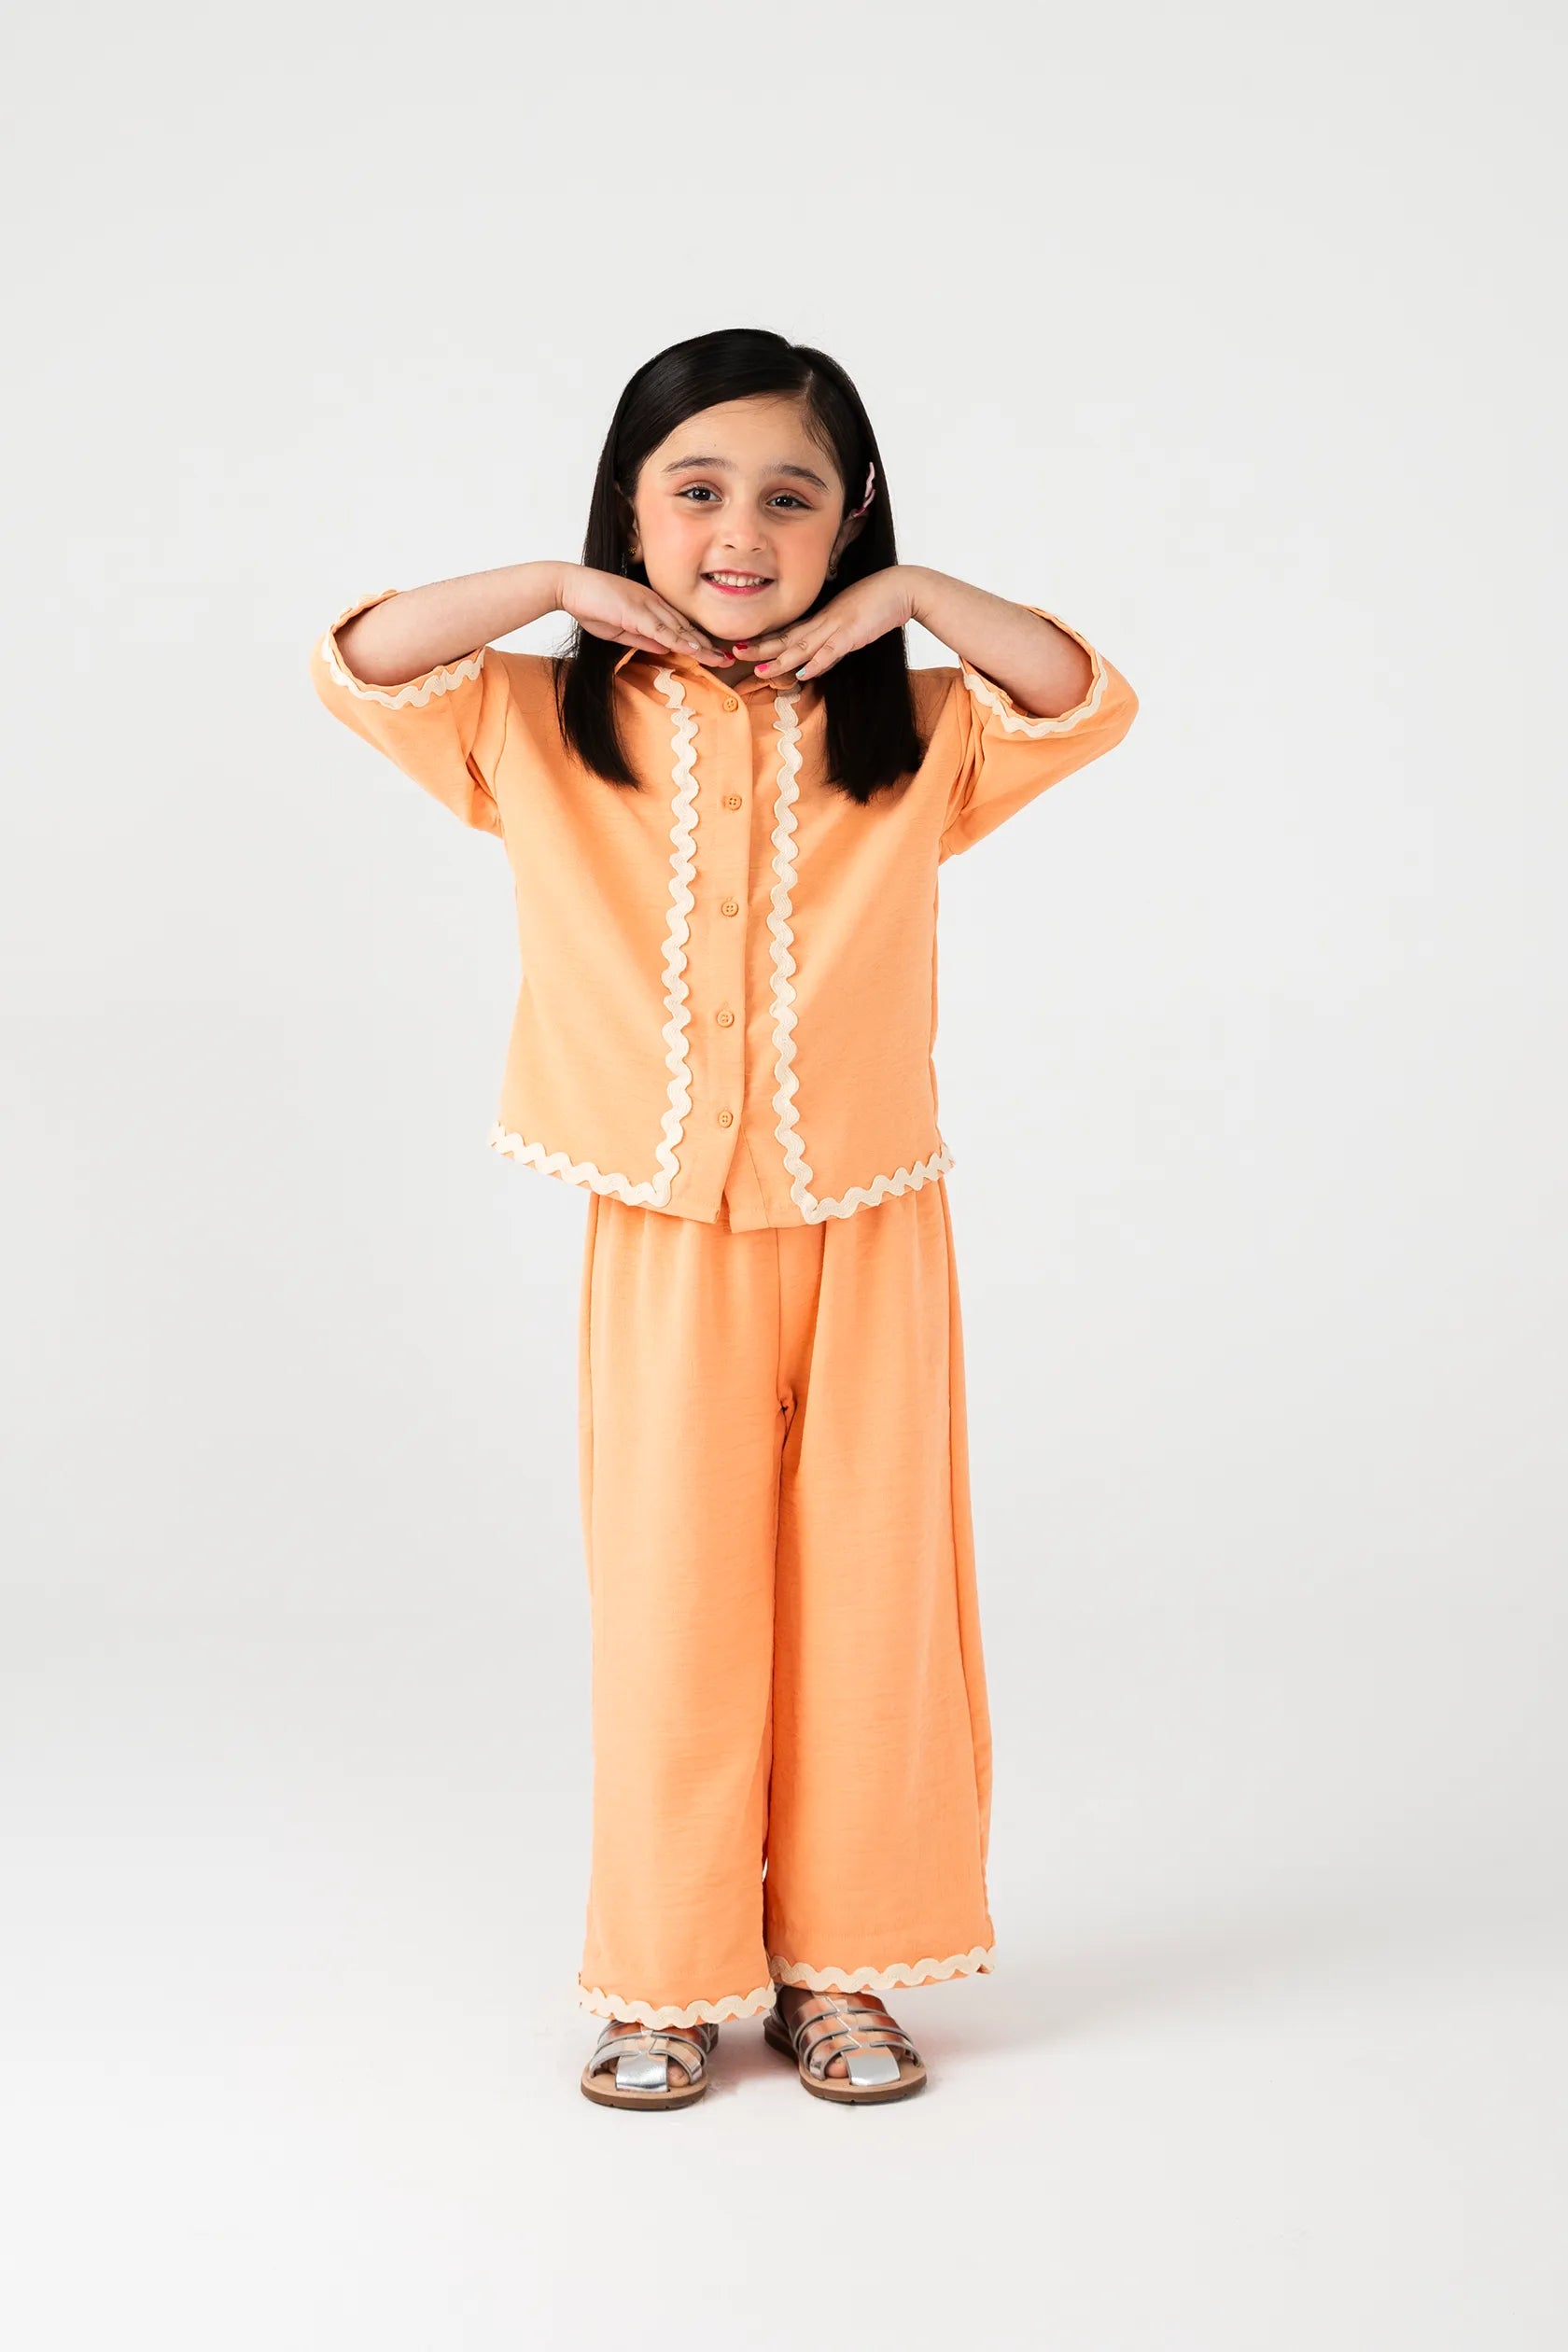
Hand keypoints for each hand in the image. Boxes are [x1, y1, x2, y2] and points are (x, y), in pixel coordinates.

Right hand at [557, 566, 727, 662]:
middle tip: (727, 658)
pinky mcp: (637, 611)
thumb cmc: (591, 604)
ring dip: (700, 645)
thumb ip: (642, 638)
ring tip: (719, 658)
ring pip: (679, 629)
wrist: (570, 585)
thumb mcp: (620, 628)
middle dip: (707, 644)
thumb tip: (662, 648)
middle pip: (686, 627)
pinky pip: (662, 630)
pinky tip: (694, 650)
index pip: (679, 625)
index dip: (697, 640)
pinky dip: (680, 641)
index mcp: (650, 605)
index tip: (713, 652)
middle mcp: (654, 603)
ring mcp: (647, 606)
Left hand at [736, 567, 922, 681]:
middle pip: (786, 638)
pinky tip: (804, 673)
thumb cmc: (877, 603)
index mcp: (821, 620)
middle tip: (734, 653)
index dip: (764, 641)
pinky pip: (832, 650)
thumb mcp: (849, 623)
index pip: (787, 633)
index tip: (743, 647)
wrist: (901, 587)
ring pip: (803, 646)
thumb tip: (816, 662)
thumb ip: (832, 642)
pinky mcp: (853, 633)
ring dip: (780, 659)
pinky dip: (818, 662)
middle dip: (760, 648)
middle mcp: (823, 623)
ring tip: (760, 671)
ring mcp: (836, 627)